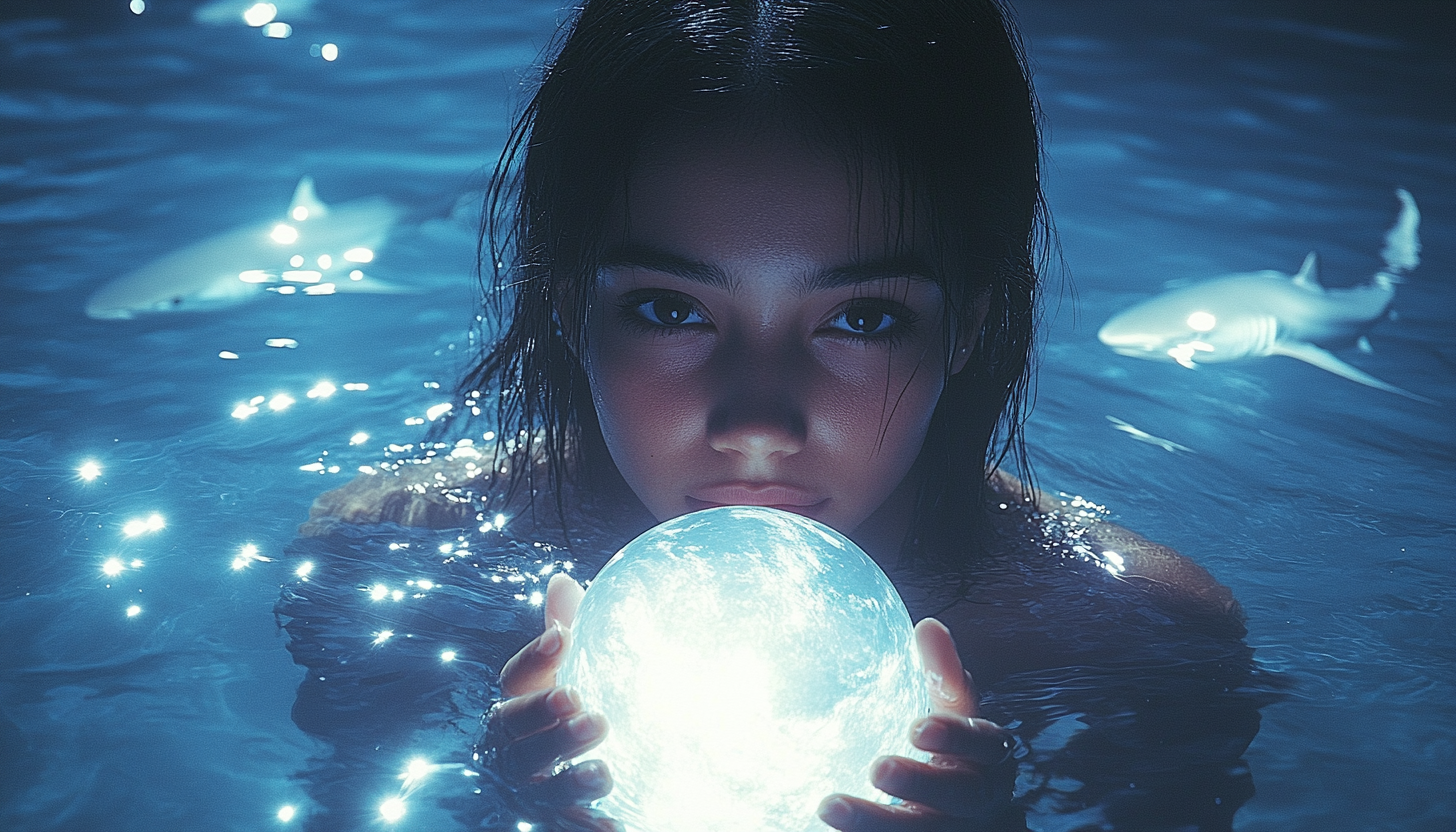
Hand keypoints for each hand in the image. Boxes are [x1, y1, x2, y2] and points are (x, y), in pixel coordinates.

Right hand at [482, 573, 619, 831]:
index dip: (536, 656)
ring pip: (538, 787)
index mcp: (521, 700)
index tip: (564, 637)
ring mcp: (533, 788)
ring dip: (568, 780)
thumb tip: (562, 582)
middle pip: (516, 737)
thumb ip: (571, 629)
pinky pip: (564, 827)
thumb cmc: (582, 702)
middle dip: (547, 723)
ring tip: (603, 772)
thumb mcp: (578, 666)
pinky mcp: (556, 819)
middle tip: (591, 713)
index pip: (516, 677)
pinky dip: (584, 828)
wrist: (603, 764)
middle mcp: (516, 746)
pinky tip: (613, 826)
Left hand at [817, 618, 1020, 830]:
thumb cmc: (956, 753)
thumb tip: (928, 626)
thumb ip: (943, 675)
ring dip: (877, 823)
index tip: (917, 728)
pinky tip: (826, 831)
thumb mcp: (954, 715)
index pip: (985, 746)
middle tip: (878, 768)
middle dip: (921, 783)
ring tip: (828, 806)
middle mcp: (981, 801)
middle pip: (960, 796)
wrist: (966, 818)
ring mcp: (956, 831)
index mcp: (991, 758)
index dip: (956, 738)